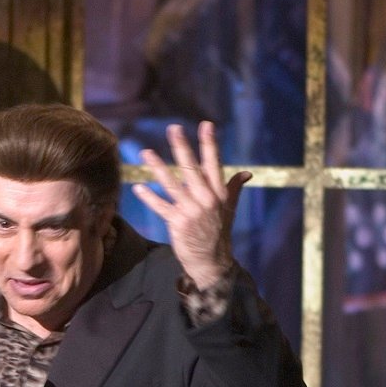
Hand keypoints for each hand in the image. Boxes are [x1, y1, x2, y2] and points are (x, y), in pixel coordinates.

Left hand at [133, 121, 250, 288]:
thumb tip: (247, 173)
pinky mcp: (178, 223)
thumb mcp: (229, 208)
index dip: (210, 144)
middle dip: (182, 148)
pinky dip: (149, 198)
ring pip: (172, 185)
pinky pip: (161, 207)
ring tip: (145, 153)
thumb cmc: (219, 231)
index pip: (215, 164)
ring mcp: (192, 211)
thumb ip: (234, 187)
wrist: (211, 261)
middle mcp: (206, 200)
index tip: (206, 125)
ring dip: (158, 168)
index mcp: (219, 193)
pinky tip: (138, 187)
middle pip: (192, 169)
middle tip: (173, 129)